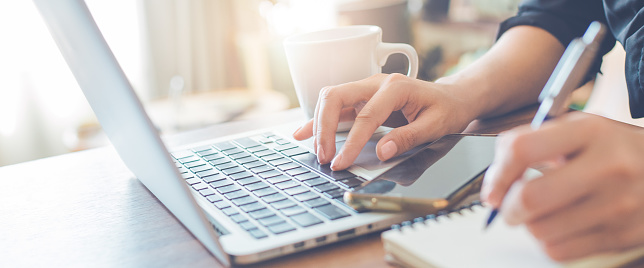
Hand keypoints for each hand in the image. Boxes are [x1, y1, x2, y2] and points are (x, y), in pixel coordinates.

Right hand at [292, 73, 476, 170]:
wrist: (453, 97)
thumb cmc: (446, 110)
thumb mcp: (435, 126)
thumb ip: (408, 137)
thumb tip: (383, 151)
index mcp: (395, 87)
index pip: (365, 116)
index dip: (351, 142)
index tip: (342, 163)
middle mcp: (376, 83)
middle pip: (336, 97)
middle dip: (325, 128)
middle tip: (325, 157)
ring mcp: (367, 89)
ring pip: (331, 99)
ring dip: (319, 124)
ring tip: (317, 151)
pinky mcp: (362, 99)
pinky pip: (336, 106)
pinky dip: (319, 119)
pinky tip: (304, 132)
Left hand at [481, 112, 643, 260]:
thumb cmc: (616, 150)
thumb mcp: (582, 128)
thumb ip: (536, 141)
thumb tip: (496, 177)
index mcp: (591, 131)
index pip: (522, 149)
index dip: (498, 172)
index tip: (493, 186)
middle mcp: (608, 166)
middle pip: (530, 197)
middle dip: (508, 207)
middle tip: (509, 205)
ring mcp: (618, 204)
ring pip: (540, 230)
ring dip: (530, 225)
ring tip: (542, 213)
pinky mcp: (622, 235)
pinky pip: (559, 251)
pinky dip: (549, 242)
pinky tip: (560, 226)